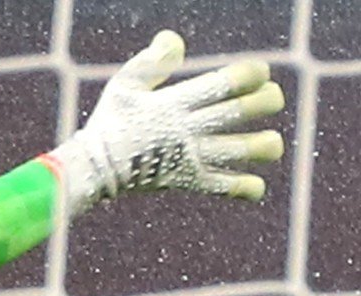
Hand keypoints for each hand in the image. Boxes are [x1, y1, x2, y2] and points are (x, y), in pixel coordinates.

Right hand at [49, 30, 284, 215]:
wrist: (93, 168)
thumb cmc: (111, 122)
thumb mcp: (124, 85)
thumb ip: (153, 61)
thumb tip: (174, 40)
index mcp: (175, 101)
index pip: (228, 81)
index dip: (253, 73)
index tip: (257, 74)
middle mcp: (187, 128)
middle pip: (243, 110)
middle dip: (268, 101)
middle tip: (269, 100)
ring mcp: (189, 157)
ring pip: (242, 150)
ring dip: (265, 145)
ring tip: (269, 143)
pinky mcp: (187, 181)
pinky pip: (225, 187)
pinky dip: (246, 188)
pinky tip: (255, 185)